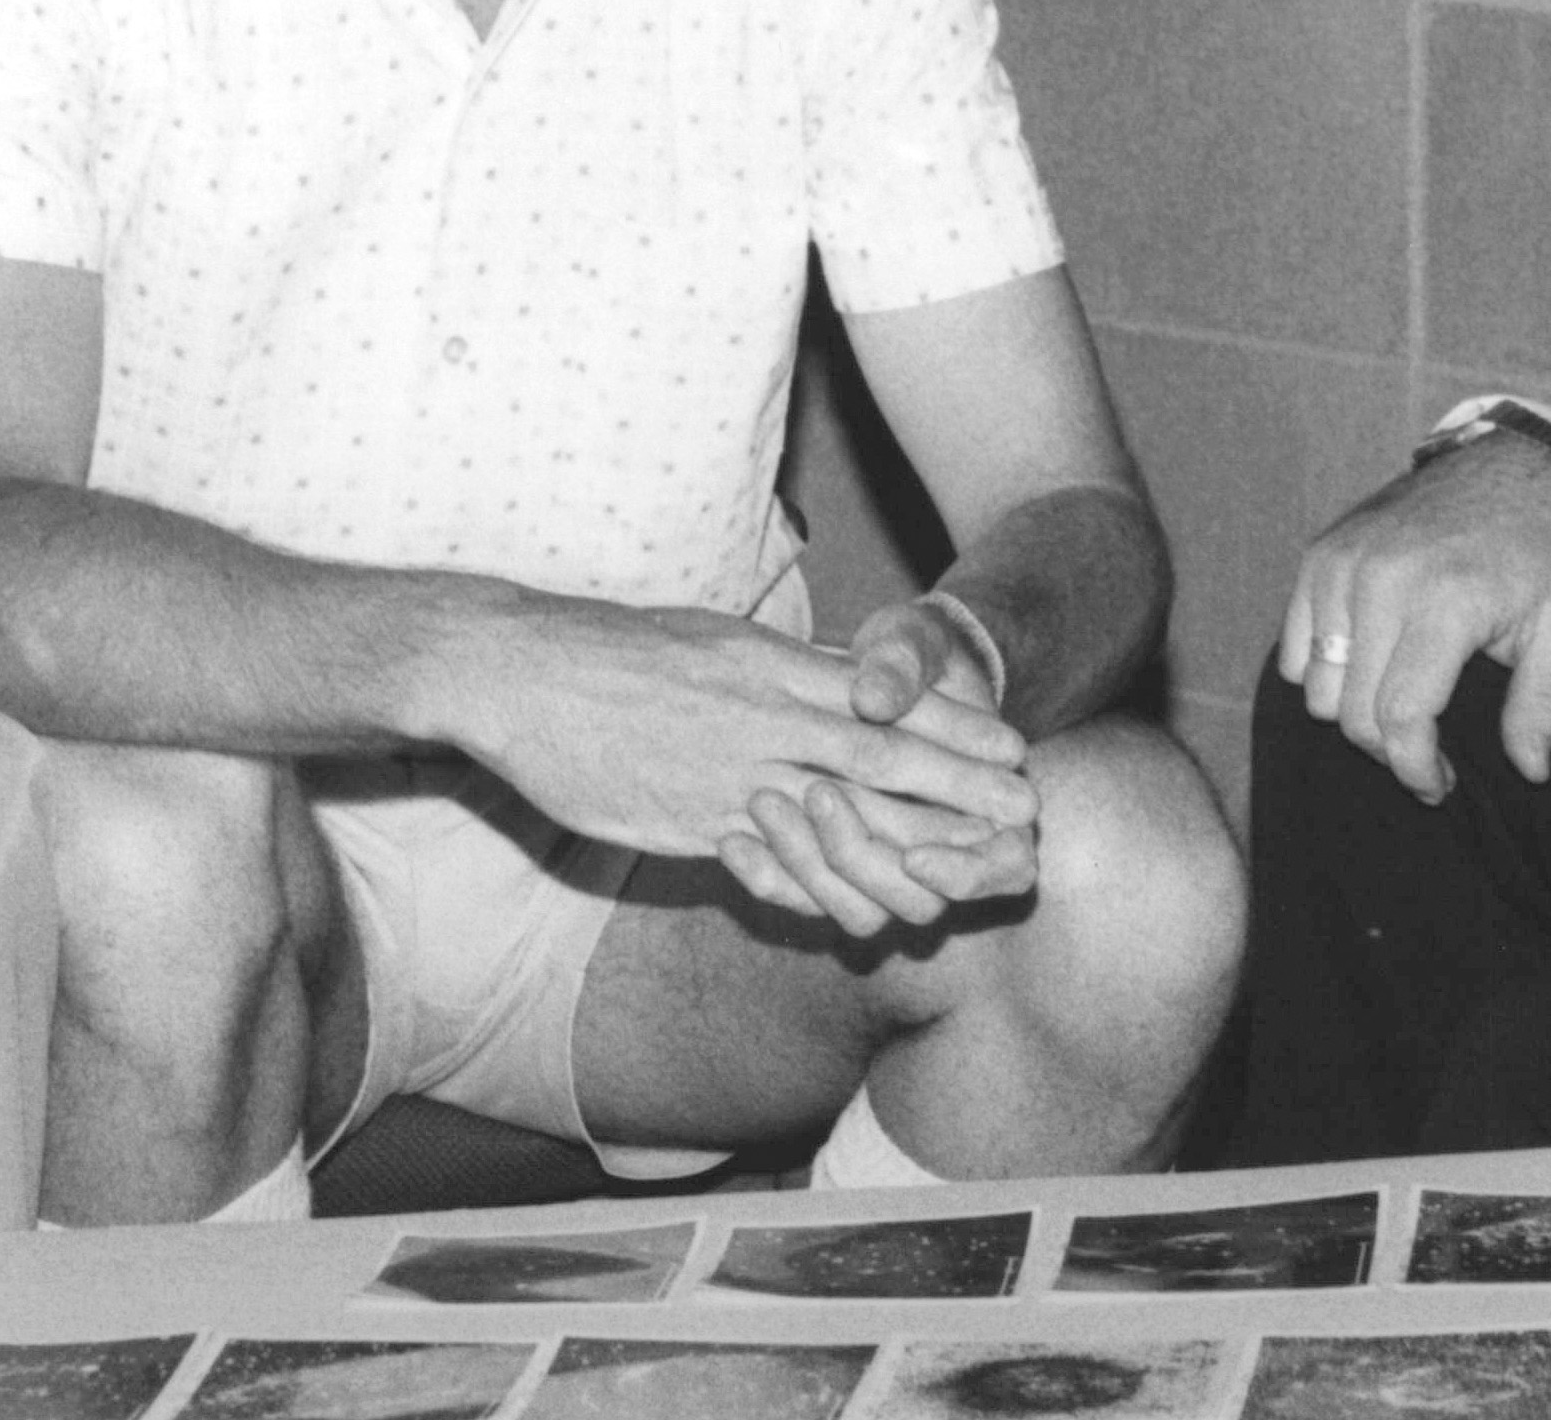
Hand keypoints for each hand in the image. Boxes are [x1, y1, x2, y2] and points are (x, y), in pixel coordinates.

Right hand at [459, 598, 1036, 939]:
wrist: (522, 671)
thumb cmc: (610, 652)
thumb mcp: (711, 641)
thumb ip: (776, 666)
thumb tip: (832, 677)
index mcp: (772, 663)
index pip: (887, 696)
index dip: (957, 723)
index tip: (1014, 743)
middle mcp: (764, 713)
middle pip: (885, 753)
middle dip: (962, 785)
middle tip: (1028, 810)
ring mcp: (728, 769)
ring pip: (840, 814)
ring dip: (912, 844)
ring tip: (971, 871)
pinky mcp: (689, 817)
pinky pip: (771, 861)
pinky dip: (821, 886)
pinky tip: (862, 909)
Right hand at [1279, 428, 1550, 800]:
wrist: (1510, 467)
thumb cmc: (1542, 555)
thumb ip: (1542, 706)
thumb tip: (1529, 771)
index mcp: (1448, 601)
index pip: (1401, 715)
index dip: (1415, 768)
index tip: (1439, 785)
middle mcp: (1384, 579)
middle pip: (1351, 711)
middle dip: (1388, 750)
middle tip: (1426, 754)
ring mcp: (1343, 562)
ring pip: (1314, 686)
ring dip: (1353, 712)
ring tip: (1398, 707)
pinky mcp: (1320, 554)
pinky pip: (1292, 646)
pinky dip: (1322, 671)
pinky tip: (1370, 667)